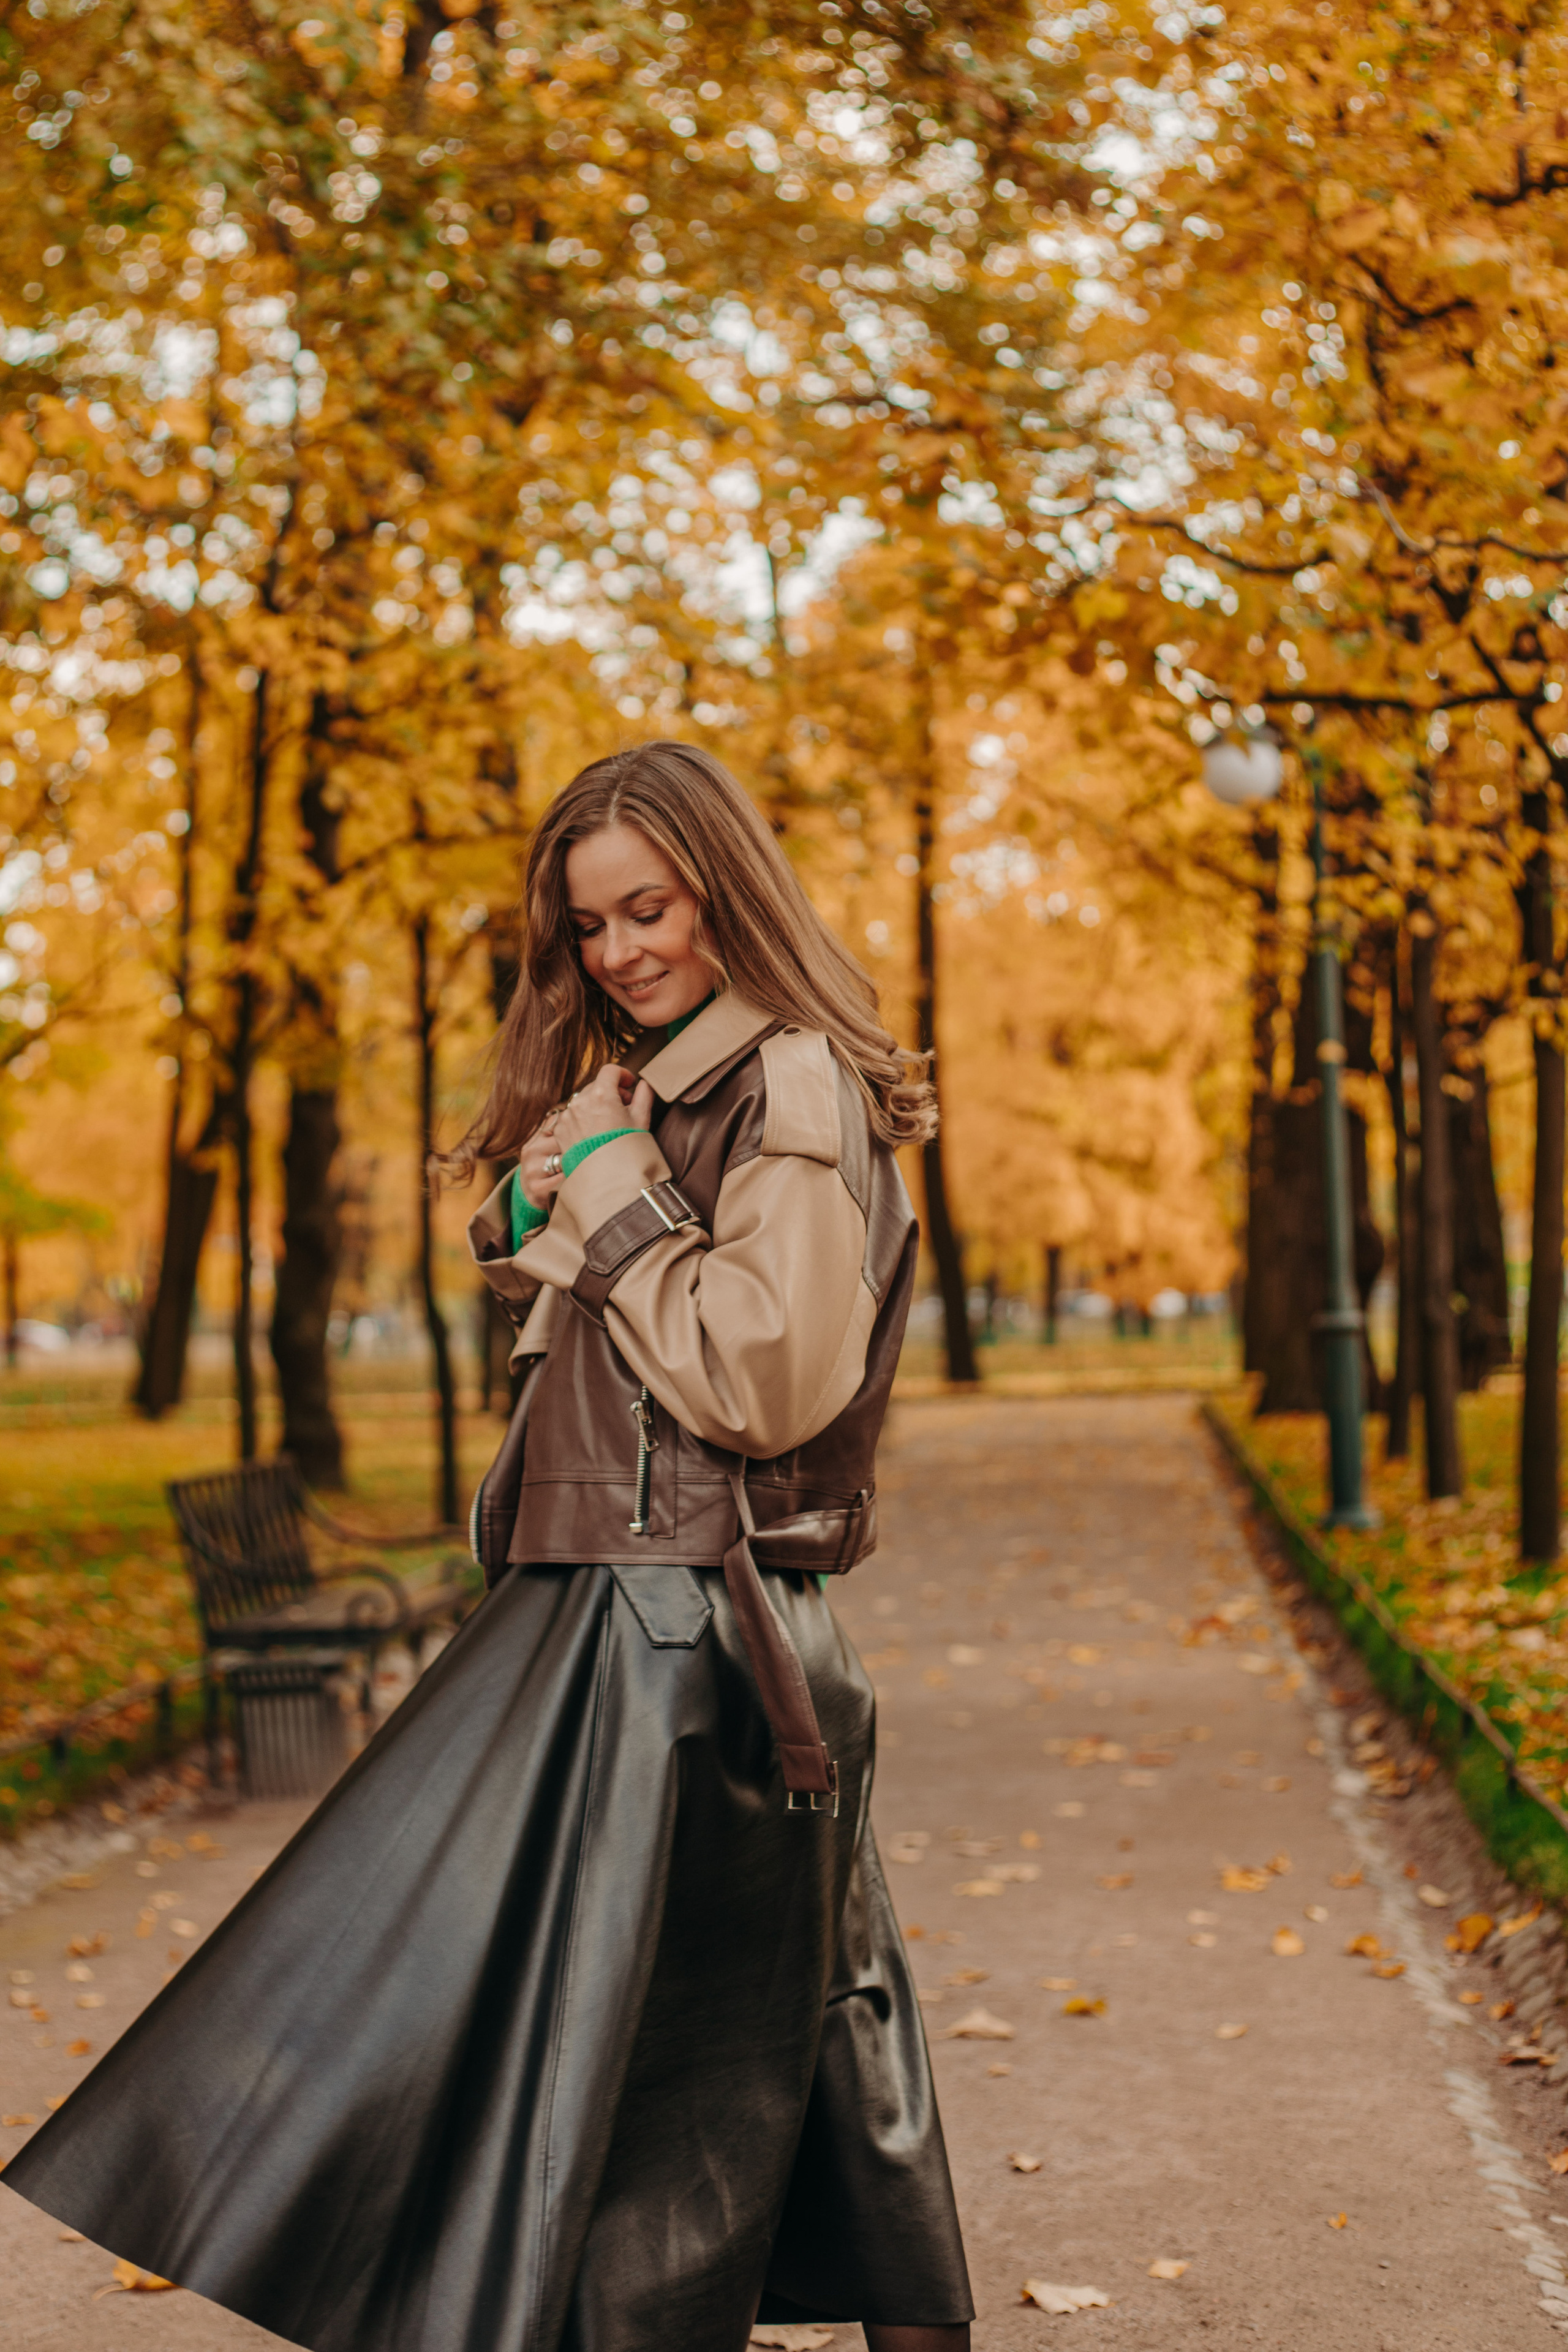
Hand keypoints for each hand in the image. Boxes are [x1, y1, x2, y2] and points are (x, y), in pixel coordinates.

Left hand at [515, 1065, 652, 1212]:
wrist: (606, 1180)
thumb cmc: (626, 1150)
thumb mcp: (641, 1121)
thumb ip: (643, 1096)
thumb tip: (643, 1084)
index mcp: (602, 1095)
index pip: (610, 1070)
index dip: (622, 1074)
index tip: (629, 1084)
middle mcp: (580, 1102)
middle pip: (596, 1086)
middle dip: (610, 1092)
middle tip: (624, 1107)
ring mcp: (567, 1116)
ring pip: (583, 1101)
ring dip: (596, 1105)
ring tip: (608, 1123)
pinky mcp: (559, 1130)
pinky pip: (572, 1116)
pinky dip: (582, 1119)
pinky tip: (594, 1133)